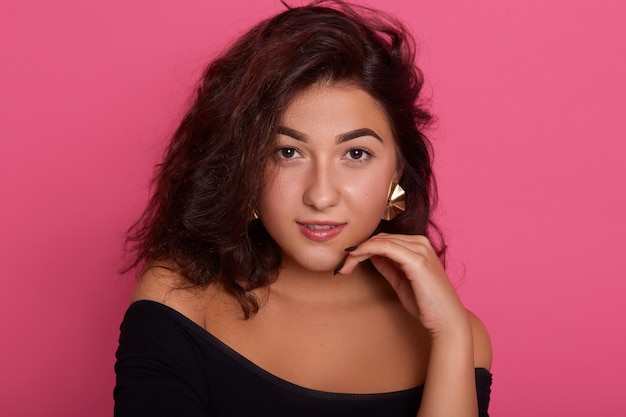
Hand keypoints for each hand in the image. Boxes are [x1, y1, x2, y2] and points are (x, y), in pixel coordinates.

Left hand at [337, 233, 467, 337]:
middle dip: (357, 251)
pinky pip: (385, 247)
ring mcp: (420, 249)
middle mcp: (420, 243)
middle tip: (341, 267)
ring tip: (344, 267)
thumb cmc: (426, 304)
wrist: (446, 321)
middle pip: (380, 239)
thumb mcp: (401, 280)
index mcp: (419, 246)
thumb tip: (371, 254)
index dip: (363, 249)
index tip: (347, 263)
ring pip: (380, 241)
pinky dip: (367, 250)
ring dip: (358, 252)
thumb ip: (388, 266)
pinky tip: (355, 258)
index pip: (384, 240)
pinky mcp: (416, 260)